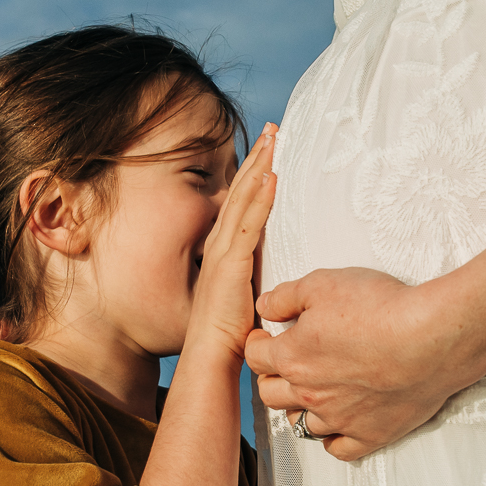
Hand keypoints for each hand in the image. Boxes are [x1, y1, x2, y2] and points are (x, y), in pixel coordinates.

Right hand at [184, 123, 276, 363]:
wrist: (209, 357)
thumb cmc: (226, 335)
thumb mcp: (244, 296)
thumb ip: (254, 278)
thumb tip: (274, 274)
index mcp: (224, 250)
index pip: (240, 202)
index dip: (254, 173)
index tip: (269, 149)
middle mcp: (219, 245)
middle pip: (241, 190)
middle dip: (257, 157)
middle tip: (275, 128)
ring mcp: (223, 252)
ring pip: (243, 199)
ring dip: (259, 167)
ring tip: (275, 139)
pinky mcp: (229, 264)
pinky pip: (248, 224)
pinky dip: (260, 198)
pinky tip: (272, 178)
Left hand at [244, 268, 480, 460]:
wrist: (433, 338)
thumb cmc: (382, 308)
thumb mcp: (324, 284)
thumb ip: (286, 296)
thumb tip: (265, 306)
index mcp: (293, 357)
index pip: (255, 357)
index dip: (257, 344)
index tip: (263, 339)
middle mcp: (309, 394)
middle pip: (270, 394)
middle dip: (272, 376)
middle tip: (284, 364)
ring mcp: (339, 419)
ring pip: (300, 424)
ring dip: (299, 408)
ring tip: (310, 393)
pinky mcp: (370, 434)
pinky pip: (338, 449)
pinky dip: (332, 439)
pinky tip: (336, 427)